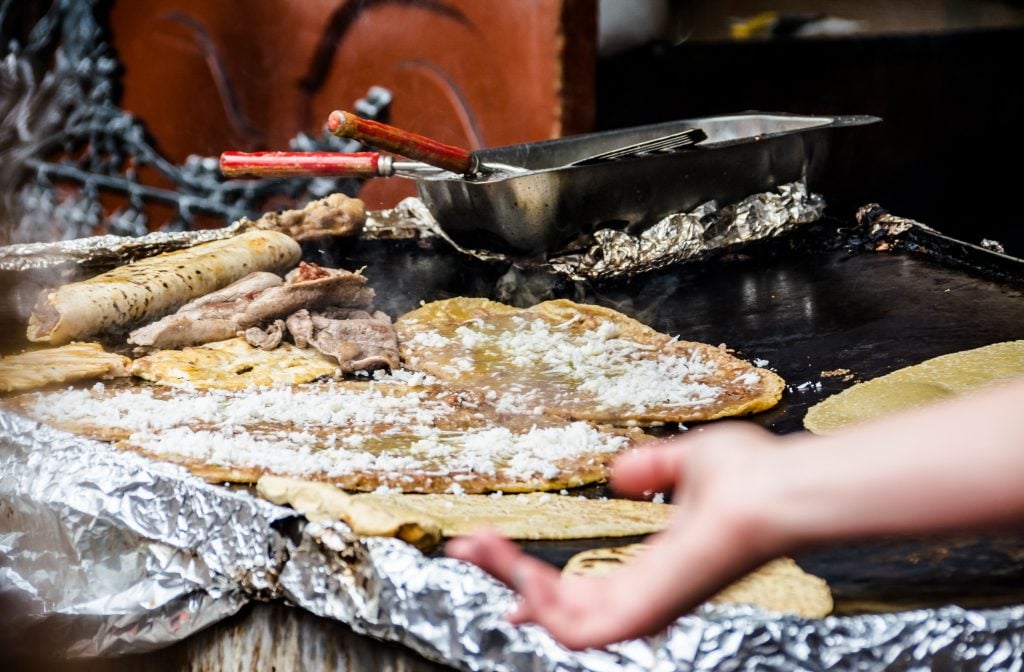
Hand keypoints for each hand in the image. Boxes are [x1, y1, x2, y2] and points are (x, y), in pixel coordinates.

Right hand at [446, 422, 792, 649]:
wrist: (771, 488)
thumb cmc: (749, 475)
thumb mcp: (686, 461)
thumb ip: (651, 467)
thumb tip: (619, 473)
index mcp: (651, 567)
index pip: (579, 587)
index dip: (533, 575)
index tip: (492, 545)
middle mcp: (643, 595)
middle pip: (557, 606)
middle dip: (506, 578)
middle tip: (466, 545)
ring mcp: (642, 608)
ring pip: (556, 619)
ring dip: (510, 584)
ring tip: (476, 546)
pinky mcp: (641, 613)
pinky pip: (575, 629)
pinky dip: (537, 604)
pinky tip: (513, 568)